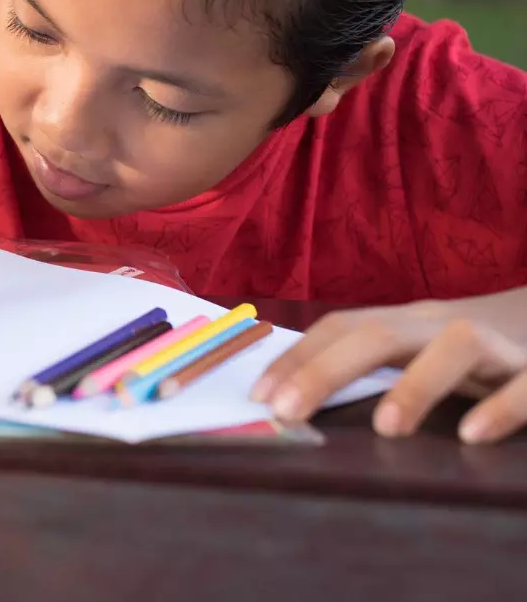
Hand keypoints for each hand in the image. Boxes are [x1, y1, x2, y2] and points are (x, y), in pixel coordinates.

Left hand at [251, 293, 526, 443]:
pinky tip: (472, 434)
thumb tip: (294, 403)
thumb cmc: (481, 352)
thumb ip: (377, 369)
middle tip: (287, 413)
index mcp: (409, 323)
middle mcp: (445, 325)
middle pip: (380, 334)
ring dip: (417, 384)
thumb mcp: (423, 351)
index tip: (257, 396)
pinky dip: (502, 406)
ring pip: (456, 345)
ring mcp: (499, 344)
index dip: (296, 358)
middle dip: (326, 370)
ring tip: (387, 427)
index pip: (341, 328)